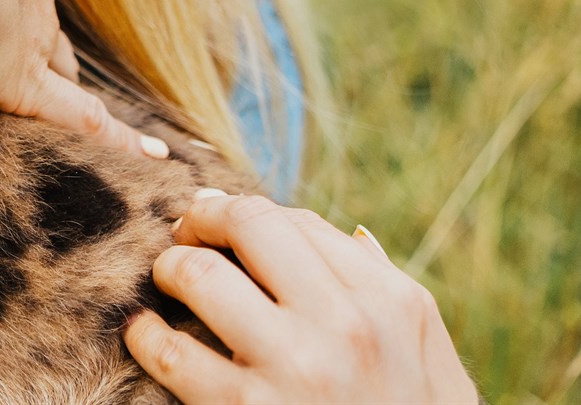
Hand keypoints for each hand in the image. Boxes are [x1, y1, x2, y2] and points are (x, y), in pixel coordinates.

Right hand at [0, 0, 166, 158]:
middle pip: (34, 10)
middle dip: (27, 25)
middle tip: (11, 39)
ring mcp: (32, 36)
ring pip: (57, 58)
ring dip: (59, 72)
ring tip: (65, 88)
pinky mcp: (28, 85)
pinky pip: (82, 117)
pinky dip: (118, 138)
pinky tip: (151, 157)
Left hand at [125, 192, 476, 403]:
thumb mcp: (435, 365)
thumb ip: (394, 297)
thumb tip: (353, 238)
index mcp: (392, 302)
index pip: (298, 223)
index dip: (247, 215)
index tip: (221, 225)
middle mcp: (346, 324)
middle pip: (249, 225)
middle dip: (203, 218)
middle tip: (184, 235)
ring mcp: (296, 366)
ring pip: (201, 275)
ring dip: (171, 269)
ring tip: (167, 281)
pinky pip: (171, 353)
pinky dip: (145, 337)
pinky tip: (145, 336)